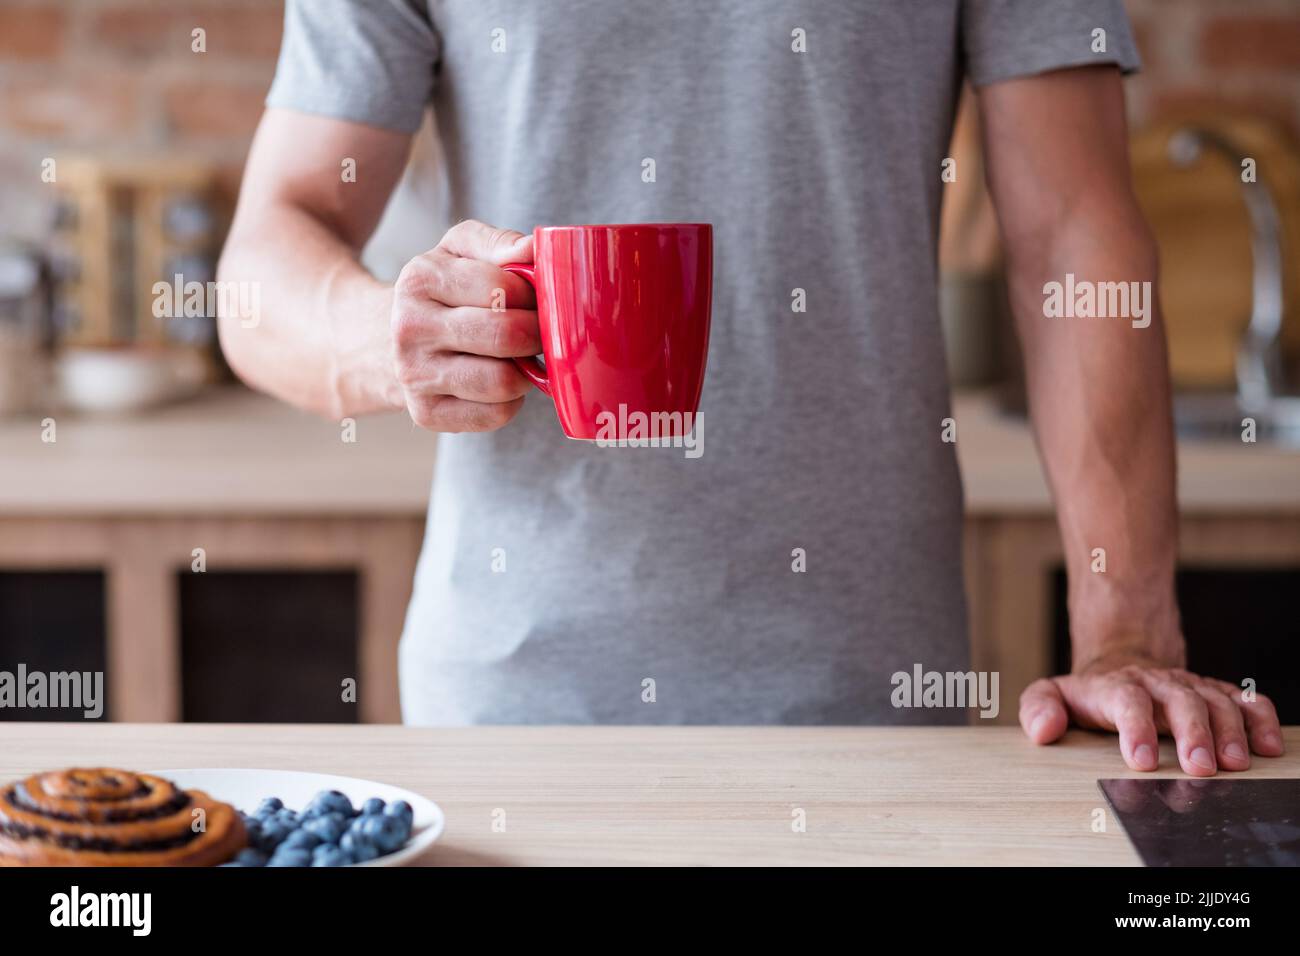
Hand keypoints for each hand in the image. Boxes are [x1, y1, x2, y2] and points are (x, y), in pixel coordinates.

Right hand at [390, 219, 539, 431]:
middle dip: (536, 334)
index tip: (532, 298)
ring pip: (502, 381)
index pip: (502, 288)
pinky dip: (511, 400)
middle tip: (537, 331)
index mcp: (419, 279)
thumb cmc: (440, 293)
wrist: (384, 341)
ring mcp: (414, 375)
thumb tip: (532, 250)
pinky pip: (495, 414)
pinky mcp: (426, 414)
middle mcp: (409, 328)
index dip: (531, 294)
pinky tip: (498, 380)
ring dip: (525, 370)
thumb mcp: (459, 251)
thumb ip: (498, 243)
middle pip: (505, 336)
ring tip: (517, 356)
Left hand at [1019, 653, 1284, 775]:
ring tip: (1234, 763)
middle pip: (1180, 701)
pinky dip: (1259, 719)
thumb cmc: (1088, 694)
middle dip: (1193, 733)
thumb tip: (1043, 729)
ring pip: (1216, 701)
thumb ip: (1039, 708)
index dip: (1135, 729)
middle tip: (1199, 768)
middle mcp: (1158, 684)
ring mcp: (1190, 687)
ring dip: (1229, 732)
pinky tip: (1267, 744)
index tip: (1140, 761)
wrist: (1122, 665)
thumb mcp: (1052, 694)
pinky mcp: (1215, 694)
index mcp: (1117, 687)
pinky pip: (1244, 700)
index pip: (1126, 701)